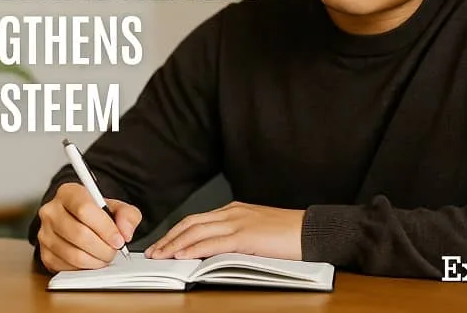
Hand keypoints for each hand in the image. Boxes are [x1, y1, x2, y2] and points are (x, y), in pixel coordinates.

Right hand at [36, 182, 141, 271]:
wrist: (79, 221)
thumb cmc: (97, 213)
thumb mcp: (117, 207)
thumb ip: (127, 215)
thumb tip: (126, 233)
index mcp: (68, 192)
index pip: (84, 209)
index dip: (105, 228)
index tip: (119, 240)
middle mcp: (51, 211)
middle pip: (79, 234)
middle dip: (103, 247)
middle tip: (115, 251)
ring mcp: (44, 233)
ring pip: (73, 254)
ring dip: (96, 260)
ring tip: (106, 256)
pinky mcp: (44, 254)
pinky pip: (66, 267)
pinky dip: (85, 268)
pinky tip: (93, 261)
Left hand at [144, 201, 303, 260]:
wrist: (313, 231)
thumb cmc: (290, 235)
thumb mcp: (258, 232)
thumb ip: (236, 237)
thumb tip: (214, 253)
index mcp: (235, 210)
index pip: (197, 220)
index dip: (177, 232)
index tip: (163, 244)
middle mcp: (233, 212)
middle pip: (191, 223)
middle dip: (169, 239)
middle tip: (153, 252)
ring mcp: (238, 222)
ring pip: (196, 232)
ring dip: (174, 245)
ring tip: (160, 256)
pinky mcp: (245, 236)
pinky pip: (212, 243)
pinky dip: (194, 249)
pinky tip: (182, 256)